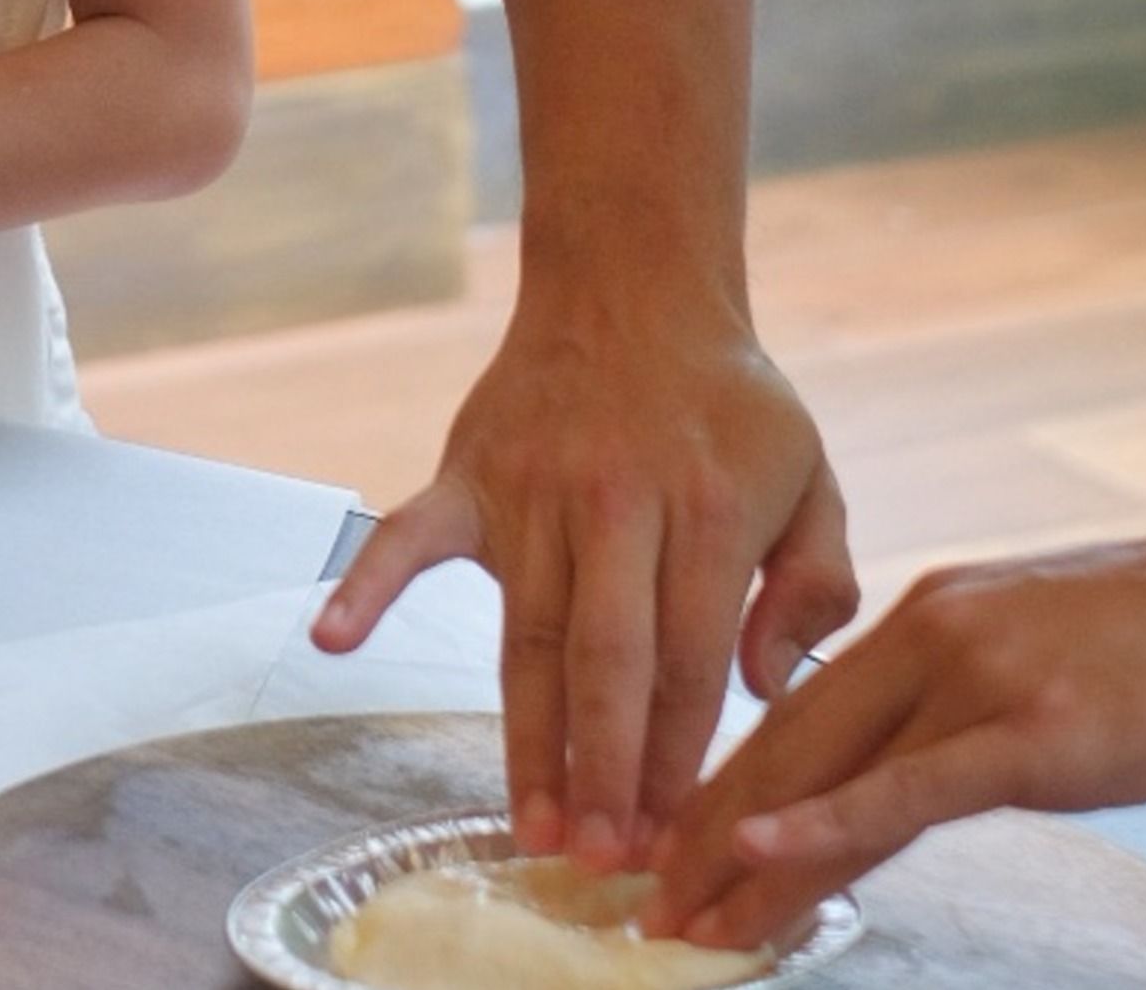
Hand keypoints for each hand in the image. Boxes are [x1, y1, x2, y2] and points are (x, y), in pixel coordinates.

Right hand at [312, 289, 858, 867]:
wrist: (634, 288)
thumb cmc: (728, 404)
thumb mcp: (811, 479)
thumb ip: (814, 585)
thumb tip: (761, 681)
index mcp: (706, 509)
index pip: (690, 658)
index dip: (677, 755)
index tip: (671, 834)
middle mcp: (614, 499)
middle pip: (604, 658)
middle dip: (601, 768)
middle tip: (597, 858)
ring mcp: (532, 485)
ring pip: (525, 631)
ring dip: (525, 734)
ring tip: (527, 824)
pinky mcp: (469, 471)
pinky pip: (409, 534)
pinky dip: (367, 582)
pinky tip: (331, 638)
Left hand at [647, 507, 1145, 952]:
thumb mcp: (1037, 657)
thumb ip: (963, 700)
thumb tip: (912, 759)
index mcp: (924, 618)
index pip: (796, 712)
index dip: (723, 781)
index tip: (666, 842)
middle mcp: (929, 636)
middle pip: (789, 745)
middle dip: (705, 830)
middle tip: (641, 899)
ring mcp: (978, 679)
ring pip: (831, 774)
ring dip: (743, 854)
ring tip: (680, 916)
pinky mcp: (1034, 730)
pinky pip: (909, 787)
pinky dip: (827, 823)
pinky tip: (763, 850)